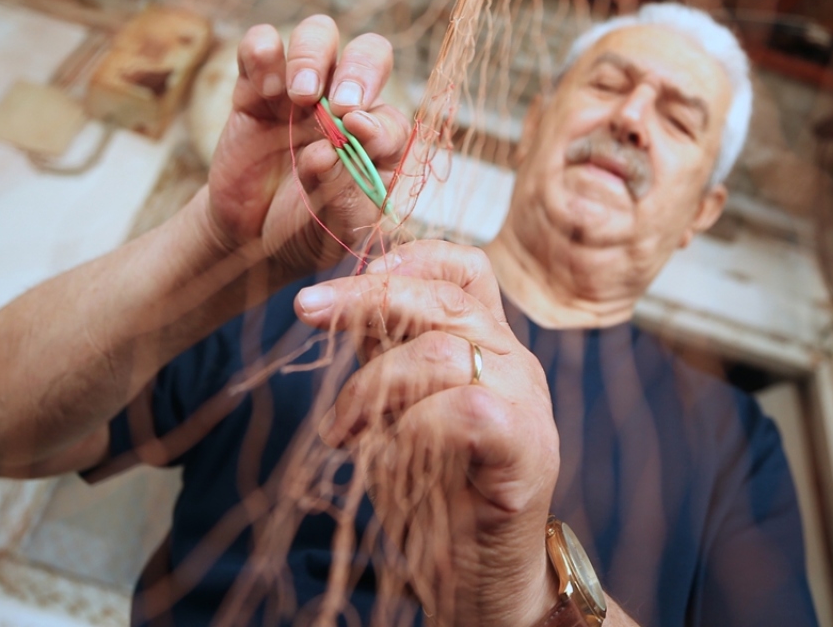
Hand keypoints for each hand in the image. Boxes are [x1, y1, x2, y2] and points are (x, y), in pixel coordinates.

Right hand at [205, 15, 409, 272]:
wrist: (254, 239)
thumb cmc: (309, 232)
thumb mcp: (336, 229)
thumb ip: (343, 196)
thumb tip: (329, 152)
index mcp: (378, 139)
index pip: (391, 115)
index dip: (380, 122)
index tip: (360, 136)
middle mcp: (346, 104)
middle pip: (369, 53)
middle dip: (360, 70)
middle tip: (341, 105)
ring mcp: (300, 91)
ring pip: (319, 35)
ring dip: (312, 55)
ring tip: (299, 95)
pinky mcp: (255, 88)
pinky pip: (259, 46)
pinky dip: (261, 49)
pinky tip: (263, 82)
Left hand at [294, 240, 560, 626]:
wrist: (483, 576)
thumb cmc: (437, 492)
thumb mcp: (400, 409)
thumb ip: (385, 356)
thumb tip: (334, 305)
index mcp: (488, 342)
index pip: (464, 266)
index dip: (407, 257)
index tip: (344, 279)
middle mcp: (514, 359)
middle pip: (445, 296)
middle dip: (363, 298)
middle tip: (306, 312)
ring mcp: (526, 401)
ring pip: (440, 352)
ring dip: (371, 388)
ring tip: (342, 434)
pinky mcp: (526, 447)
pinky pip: (463, 409)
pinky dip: (410, 429)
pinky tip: (386, 457)